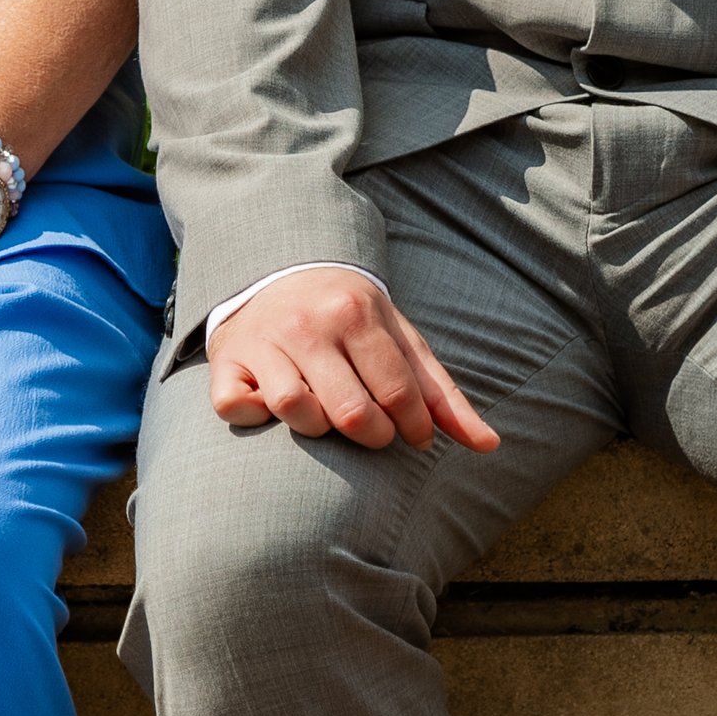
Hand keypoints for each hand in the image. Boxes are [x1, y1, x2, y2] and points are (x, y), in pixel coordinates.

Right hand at [207, 269, 500, 452]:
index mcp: (356, 313)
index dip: (411, 428)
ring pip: (295, 411)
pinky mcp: (226, 359)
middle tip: (372, 432)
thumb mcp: (400, 340)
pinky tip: (268, 407)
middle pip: (350, 412)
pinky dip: (252, 416)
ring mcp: (263, 342)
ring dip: (316, 427)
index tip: (413, 436)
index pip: (396, 393)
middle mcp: (307, 325)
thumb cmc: (350, 319)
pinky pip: (234, 406)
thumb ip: (441, 394)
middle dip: (371, 436)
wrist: (278, 269)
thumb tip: (490, 446)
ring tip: (326, 414)